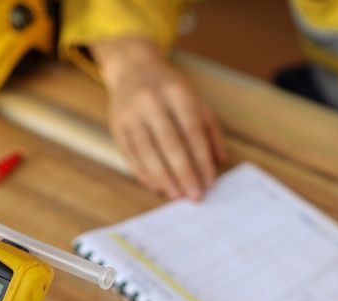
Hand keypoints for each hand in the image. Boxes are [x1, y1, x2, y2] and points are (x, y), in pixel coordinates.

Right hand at [92, 37, 226, 200]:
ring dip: (163, 177)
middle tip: (194, 195)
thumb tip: (220, 162)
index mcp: (176, 92)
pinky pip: (131, 155)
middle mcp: (151, 101)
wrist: (133, 68)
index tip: (210, 181)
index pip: (192, 130)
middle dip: (184, 173)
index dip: (202, 158)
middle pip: (169, 143)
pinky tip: (156, 187)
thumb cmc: (171, 90)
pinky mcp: (117, 127)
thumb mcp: (195, 100)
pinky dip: (144, 174)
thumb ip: (210, 129)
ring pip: (147, 152)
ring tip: (176, 195)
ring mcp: (131, 114)